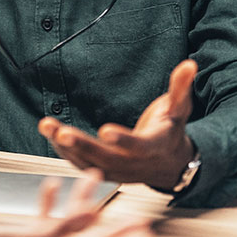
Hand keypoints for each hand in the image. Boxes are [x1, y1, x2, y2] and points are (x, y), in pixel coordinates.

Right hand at [0, 171, 152, 236]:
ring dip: (83, 200)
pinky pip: (43, 216)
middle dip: (117, 226)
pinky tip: (51, 183)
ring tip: (95, 178)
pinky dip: (50, 200)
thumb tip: (94, 216)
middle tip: (141, 217)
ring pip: (70, 222)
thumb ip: (63, 226)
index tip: (148, 233)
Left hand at [38, 59, 197, 190]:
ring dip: (65, 146)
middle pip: (107, 158)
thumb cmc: (171, 131)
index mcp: (154, 147)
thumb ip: (180, 87)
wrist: (170, 164)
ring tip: (46, 126)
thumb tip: (189, 64)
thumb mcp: (179, 109)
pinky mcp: (104, 172)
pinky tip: (50, 134)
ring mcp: (118, 172)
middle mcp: (134, 164)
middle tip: (62, 131)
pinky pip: (82, 165)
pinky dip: (65, 151)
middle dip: (83, 145)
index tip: (105, 130)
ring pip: (89, 163)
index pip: (138, 146)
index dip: (123, 140)